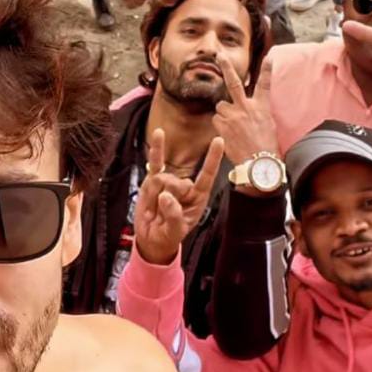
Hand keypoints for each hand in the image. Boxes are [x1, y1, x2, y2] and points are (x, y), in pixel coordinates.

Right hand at [134, 128, 224, 264]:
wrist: (151, 238)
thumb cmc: (168, 236)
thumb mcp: (174, 232)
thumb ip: (173, 216)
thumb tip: (165, 195)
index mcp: (197, 197)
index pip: (207, 175)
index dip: (213, 158)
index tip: (219, 140)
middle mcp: (185, 186)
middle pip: (177, 182)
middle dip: (168, 198)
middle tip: (162, 215)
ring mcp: (168, 181)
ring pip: (161, 179)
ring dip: (154, 197)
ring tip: (154, 210)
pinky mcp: (152, 180)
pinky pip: (155, 162)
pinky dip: (157, 148)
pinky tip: (159, 133)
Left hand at [212, 52, 278, 166]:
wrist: (258, 164)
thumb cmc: (266, 148)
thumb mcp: (268, 125)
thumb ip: (257, 112)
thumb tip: (250, 108)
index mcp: (261, 107)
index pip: (265, 84)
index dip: (267, 70)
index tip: (268, 57)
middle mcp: (246, 108)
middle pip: (234, 84)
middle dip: (226, 68)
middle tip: (220, 56)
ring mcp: (233, 116)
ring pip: (220, 107)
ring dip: (223, 113)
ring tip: (232, 127)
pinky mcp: (223, 125)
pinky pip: (216, 120)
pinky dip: (220, 125)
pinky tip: (228, 135)